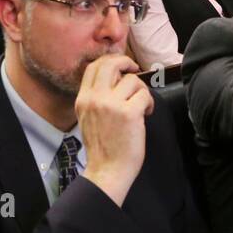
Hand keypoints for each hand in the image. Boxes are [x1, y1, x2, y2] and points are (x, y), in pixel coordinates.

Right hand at [75, 54, 153, 206]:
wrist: (107, 171)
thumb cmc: (103, 148)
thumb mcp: (88, 118)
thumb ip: (96, 98)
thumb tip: (116, 80)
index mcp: (83, 99)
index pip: (93, 67)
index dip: (110, 61)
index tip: (122, 67)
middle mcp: (94, 99)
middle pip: (111, 64)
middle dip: (126, 63)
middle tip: (134, 71)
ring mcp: (111, 105)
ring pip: (132, 80)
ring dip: (141, 91)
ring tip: (141, 106)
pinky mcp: (129, 113)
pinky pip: (145, 95)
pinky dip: (149, 103)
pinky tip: (146, 114)